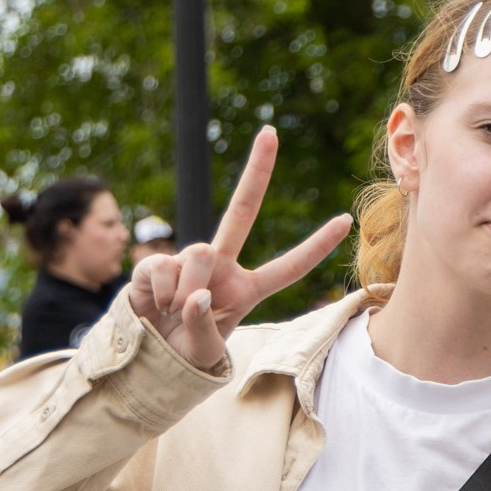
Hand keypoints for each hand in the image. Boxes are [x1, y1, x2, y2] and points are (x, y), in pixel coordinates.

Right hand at [126, 127, 352, 370]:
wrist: (145, 359)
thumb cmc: (184, 355)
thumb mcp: (205, 352)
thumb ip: (205, 327)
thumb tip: (196, 294)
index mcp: (246, 290)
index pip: (288, 267)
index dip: (316, 246)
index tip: (346, 219)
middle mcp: (221, 267)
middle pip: (241, 211)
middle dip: (255, 171)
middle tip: (270, 131)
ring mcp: (188, 261)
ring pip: (198, 254)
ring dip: (186, 291)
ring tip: (174, 315)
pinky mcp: (156, 263)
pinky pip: (163, 268)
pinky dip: (160, 293)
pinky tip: (155, 306)